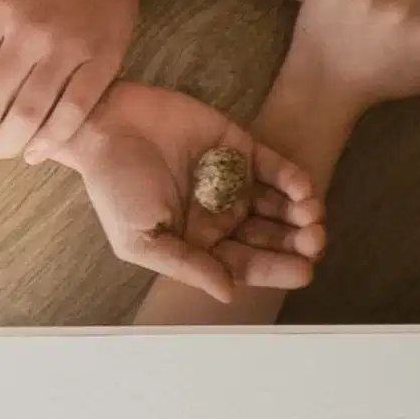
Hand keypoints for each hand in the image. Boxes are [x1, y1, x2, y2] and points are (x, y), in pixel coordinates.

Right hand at [55, 81, 326, 297]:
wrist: (105, 125)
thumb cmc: (114, 187)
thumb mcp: (140, 239)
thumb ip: (185, 265)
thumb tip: (228, 292)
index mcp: (198, 242)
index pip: (247, 263)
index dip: (278, 269)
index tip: (305, 272)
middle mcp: (221, 215)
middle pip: (271, 236)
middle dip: (297, 243)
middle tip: (314, 242)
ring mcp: (233, 180)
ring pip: (280, 204)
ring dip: (302, 213)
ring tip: (311, 216)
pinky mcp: (239, 146)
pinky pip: (274, 167)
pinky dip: (292, 179)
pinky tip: (300, 189)